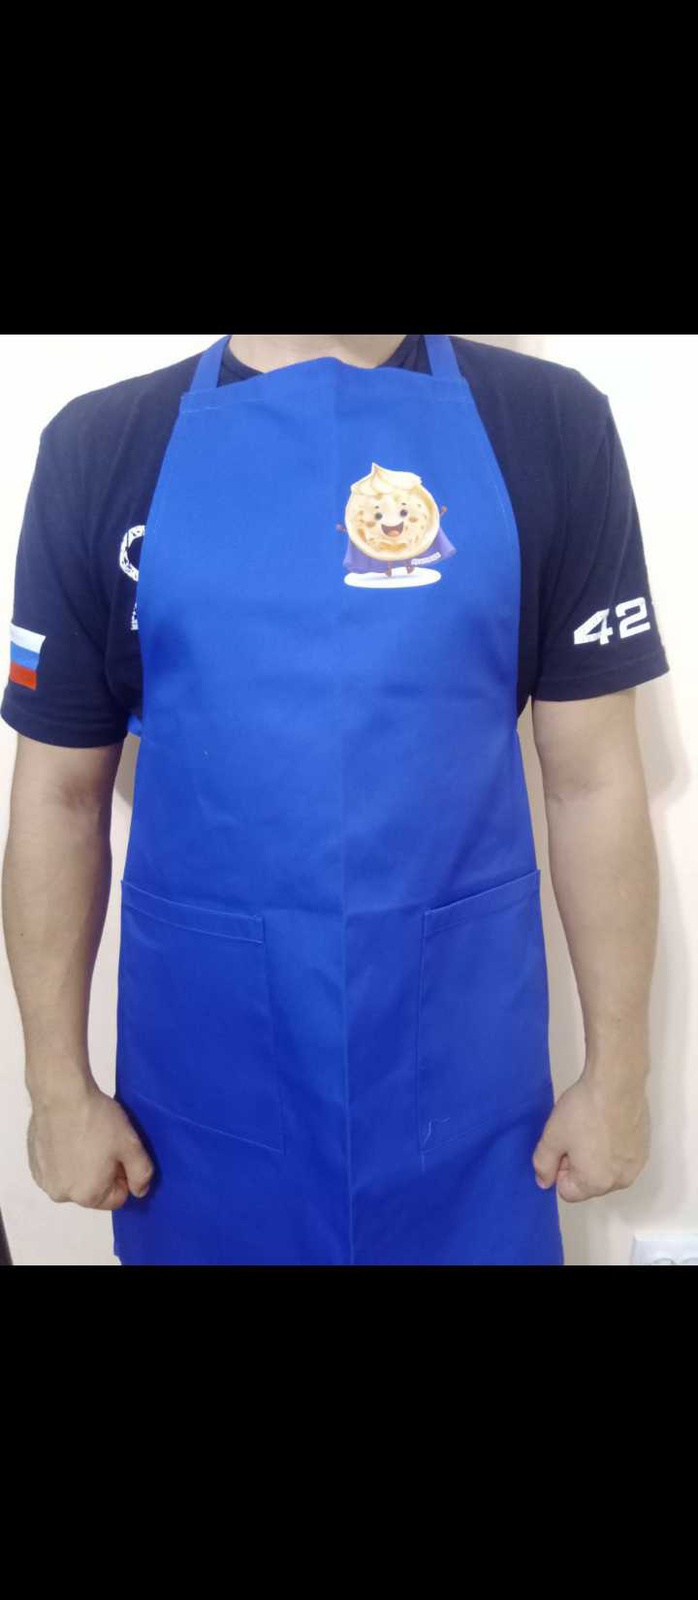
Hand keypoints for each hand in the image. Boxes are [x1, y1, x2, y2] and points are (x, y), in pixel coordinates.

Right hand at [28, 1079, 154, 1210]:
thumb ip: (141, 1174)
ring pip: (74, 1179)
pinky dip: (64, 1157)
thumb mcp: (131, 1145)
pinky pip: (57, 1168)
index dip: (124, 1175)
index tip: (120, 1152)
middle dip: (102, 1172)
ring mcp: (44, 1179)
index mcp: (87, 1195)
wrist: (61, 1093)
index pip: (117, 1198)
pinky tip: (68, 1135)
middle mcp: (62, 1194)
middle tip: (104, 1143)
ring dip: (82, 1165)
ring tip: (86, 1137)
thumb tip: (139, 1192)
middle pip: (93, 1191)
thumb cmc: (98, 1120)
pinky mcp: (33, 1163)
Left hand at [532, 1067, 650, 1201]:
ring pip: (606, 1169)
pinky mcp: (644, 1147)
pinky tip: (607, 1123)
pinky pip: (621, 1156)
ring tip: (591, 1127)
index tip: (561, 1145)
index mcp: (597, 1183)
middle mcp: (621, 1180)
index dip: (558, 1168)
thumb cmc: (583, 1111)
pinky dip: (612, 1146)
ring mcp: (636, 1164)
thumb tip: (544, 1181)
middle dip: (578, 1164)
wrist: (617, 1082)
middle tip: (575, 1135)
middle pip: (589, 1183)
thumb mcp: (552, 1137)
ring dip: (596, 1156)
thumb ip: (543, 1165)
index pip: (567, 1191)